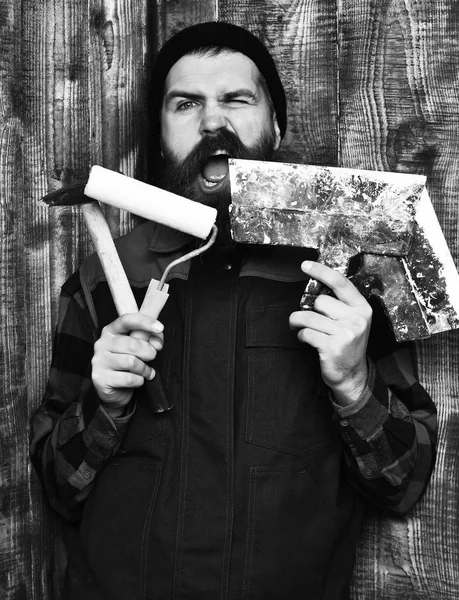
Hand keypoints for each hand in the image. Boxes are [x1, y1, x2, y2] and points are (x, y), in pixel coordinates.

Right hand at [91, 313, 163, 413]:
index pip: (127, 320)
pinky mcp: (100, 378)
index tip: (160, 327)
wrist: (115, 390)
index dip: (145, 322)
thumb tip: (157, 342)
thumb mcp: (140, 348)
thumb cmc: (129, 365)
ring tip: (147, 372)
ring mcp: (99, 361)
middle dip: (149, 352)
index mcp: (112, 331)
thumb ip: (150, 339)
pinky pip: (128, 378)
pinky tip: (137, 380)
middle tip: (152, 358)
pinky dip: (138, 380)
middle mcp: (102, 343)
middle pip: (133, 344)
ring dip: (145, 369)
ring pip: (131, 362)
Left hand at [289, 261, 371, 405]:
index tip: (305, 265)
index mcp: (362, 308)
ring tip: (300, 328)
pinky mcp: (332, 347)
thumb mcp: (352, 321)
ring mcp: (345, 334)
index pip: (340, 283)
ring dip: (298, 323)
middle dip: (308, 309)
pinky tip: (306, 340)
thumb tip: (314, 285)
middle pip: (320, 302)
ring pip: (309, 317)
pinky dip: (301, 336)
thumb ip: (339, 304)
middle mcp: (357, 319)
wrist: (352, 375)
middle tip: (306, 319)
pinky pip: (306, 333)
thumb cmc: (347, 344)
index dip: (321, 271)